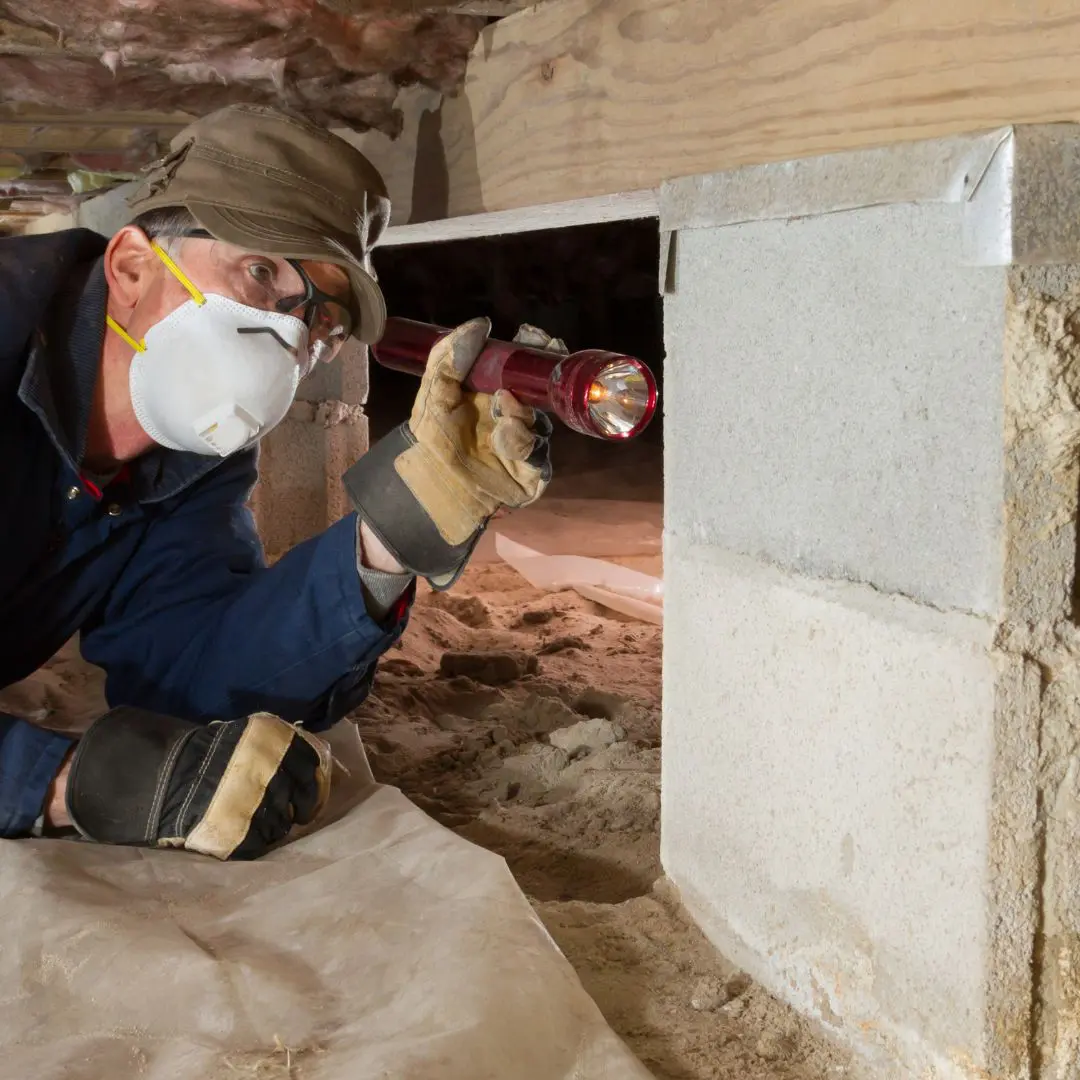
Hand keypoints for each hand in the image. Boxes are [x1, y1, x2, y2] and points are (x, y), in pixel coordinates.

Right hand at [65, 707, 330, 859]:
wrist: (164, 777)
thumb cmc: (206, 754)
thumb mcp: (245, 737)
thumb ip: (274, 749)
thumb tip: (302, 767)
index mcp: (277, 743)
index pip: (311, 767)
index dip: (313, 784)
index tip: (308, 793)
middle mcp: (275, 771)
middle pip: (304, 797)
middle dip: (302, 807)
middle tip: (295, 814)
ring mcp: (261, 803)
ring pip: (285, 823)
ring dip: (279, 825)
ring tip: (265, 824)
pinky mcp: (244, 833)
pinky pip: (264, 843)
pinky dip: (261, 842)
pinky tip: (251, 837)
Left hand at [395, 318, 553, 545]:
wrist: (429, 482)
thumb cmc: (431, 437)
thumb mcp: (434, 391)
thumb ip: (450, 356)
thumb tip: (481, 324)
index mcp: (497, 393)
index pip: (525, 368)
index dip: (534, 351)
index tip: (535, 337)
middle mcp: (516, 417)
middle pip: (543, 394)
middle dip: (540, 381)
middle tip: (532, 371)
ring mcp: (526, 445)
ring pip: (540, 423)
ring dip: (522, 413)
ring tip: (502, 410)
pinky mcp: (531, 473)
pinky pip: (538, 454)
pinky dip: (522, 442)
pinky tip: (503, 437)